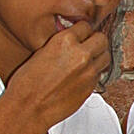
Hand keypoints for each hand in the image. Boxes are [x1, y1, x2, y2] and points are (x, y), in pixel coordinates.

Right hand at [5, 19, 112, 133]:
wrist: (29, 108)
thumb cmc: (28, 84)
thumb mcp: (41, 52)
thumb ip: (61, 44)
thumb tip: (72, 41)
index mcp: (65, 41)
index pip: (86, 26)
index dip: (83, 30)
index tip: (81, 34)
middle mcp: (80, 55)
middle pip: (102, 39)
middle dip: (95, 41)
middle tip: (89, 45)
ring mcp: (88, 72)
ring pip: (106, 57)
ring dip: (99, 56)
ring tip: (88, 60)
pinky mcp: (91, 87)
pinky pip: (99, 74)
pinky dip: (94, 73)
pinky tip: (82, 75)